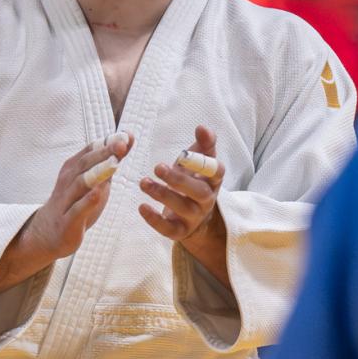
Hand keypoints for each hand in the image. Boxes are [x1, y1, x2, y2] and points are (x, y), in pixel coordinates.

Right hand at [19, 132, 132, 264]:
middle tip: (121, 144)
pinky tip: (98, 194)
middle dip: (104, 152)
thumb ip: (111, 160)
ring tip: (114, 164)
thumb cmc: (75, 202)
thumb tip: (127, 139)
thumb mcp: (95, 180)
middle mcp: (68, 180)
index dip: (108, 142)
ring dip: (97, 172)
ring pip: (80, 183)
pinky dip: (87, 201)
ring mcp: (66, 200)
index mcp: (74, 168)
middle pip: (86, 163)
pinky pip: (76, 209)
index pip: (90, 150)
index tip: (126, 135)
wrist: (47, 232)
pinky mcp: (67, 221)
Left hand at [139, 126, 222, 243]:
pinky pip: (169, 229)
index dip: (202, 164)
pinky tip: (142, 206)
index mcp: (213, 180)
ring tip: (144, 182)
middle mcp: (207, 200)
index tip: (183, 154)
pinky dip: (155, 220)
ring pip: (182, 208)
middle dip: (178, 180)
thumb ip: (203, 144)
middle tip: (158, 168)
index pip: (216, 172)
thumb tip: (203, 127)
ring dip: (162, 194)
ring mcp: (194, 217)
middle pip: (198, 191)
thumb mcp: (199, 162)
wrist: (195, 217)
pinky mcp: (180, 231)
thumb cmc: (194, 181)